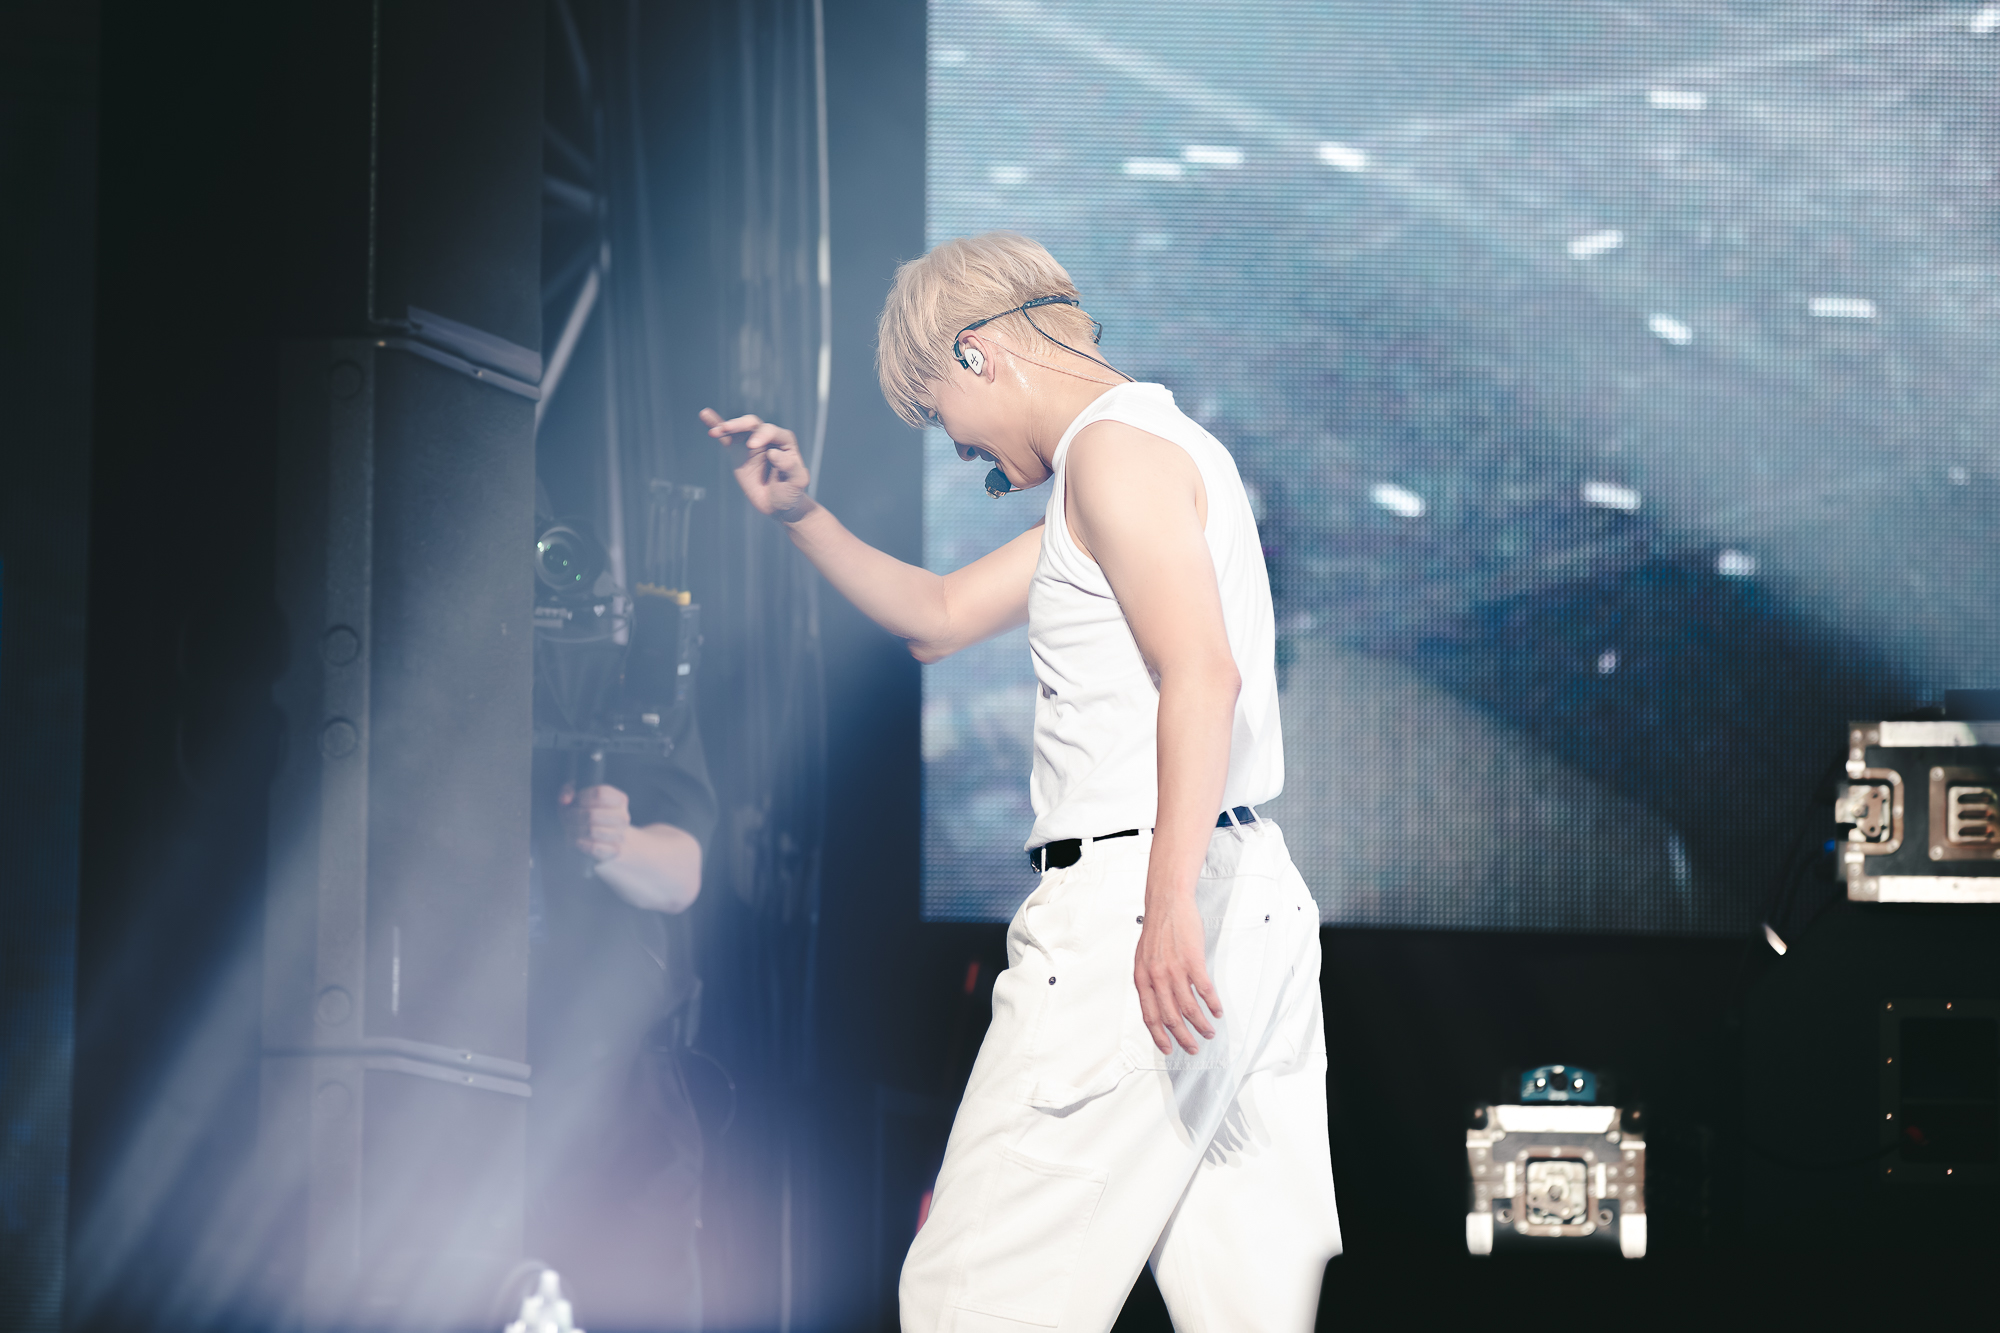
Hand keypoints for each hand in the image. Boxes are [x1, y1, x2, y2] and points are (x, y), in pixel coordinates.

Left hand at [559, 783, 631, 862]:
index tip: (574, 802)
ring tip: (569, 828)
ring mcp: (620, 835)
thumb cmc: (587, 814)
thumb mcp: (577, 798)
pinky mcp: (615, 851)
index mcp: (619, 800)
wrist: (605, 841)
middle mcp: (623, 817)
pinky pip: (594, 847)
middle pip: (593, 814)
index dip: (582, 798)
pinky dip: (580, 843)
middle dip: (574, 816)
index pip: (600, 794)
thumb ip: (568, 790)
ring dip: (575, 830)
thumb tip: (565, 800)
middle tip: (567, 817)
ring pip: (591, 831)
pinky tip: (576, 840)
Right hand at [702, 408, 811, 519]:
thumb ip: (791, 467)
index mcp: (785, 442)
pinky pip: (727, 437)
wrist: (777, 505)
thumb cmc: (791, 492)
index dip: (762, 435)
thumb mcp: (797, 482)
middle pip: (754, 424)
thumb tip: (773, 453)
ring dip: (727, 426)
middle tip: (728, 430)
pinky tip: (705, 415)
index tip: (752, 446)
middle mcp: (769, 438)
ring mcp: (752, 443)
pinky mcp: (738, 451)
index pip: (772, 431)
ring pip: (740, 428)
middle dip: (741, 425)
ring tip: (716, 430)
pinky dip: (716, 424)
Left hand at [1134, 890, 1222, 1054]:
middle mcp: (1156, 977)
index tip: (1168, 1049)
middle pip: (1171, 1018)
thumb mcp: (1143, 958)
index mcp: (1142, 978)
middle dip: (1183, 1038)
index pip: (1150, 1016)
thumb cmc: (1157, 930)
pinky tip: (1217, 1011)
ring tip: (1209, 1033)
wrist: (1167, 904)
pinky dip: (1212, 1005)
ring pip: (1189, 1008)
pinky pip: (1205, 991)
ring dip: (1201, 1025)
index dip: (1159, 1036)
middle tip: (1193, 1048)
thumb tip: (1157, 1004)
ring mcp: (1175, 970)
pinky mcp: (1193, 961)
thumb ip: (1149, 981)